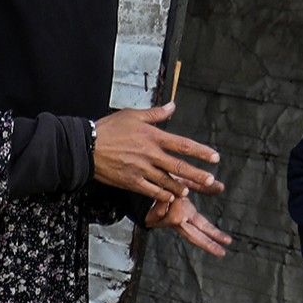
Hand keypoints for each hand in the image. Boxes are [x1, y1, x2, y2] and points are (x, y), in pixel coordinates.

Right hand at [91, 104, 222, 201]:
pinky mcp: (131, 181)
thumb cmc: (109, 128)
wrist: (87, 146)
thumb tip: (173, 106)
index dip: (200, 151)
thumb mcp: (133, 115)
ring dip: (180, 187)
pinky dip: (162, 195)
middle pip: (178, 166)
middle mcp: (150, 154)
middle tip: (211, 181)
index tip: (214, 157)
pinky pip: (151, 191)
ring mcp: (141, 170)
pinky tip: (170, 197)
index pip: (182, 144)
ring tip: (190, 191)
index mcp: (153, 137)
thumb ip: (156, 113)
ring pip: (166, 181)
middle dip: (197, 174)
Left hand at [148, 190, 229, 256]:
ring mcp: (165, 220)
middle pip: (194, 235)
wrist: (145, 184)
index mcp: (187, 215)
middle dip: (207, 243)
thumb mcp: (186, 184)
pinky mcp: (152, 218)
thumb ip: (203, 187)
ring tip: (172, 196)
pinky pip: (160, 210)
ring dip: (177, 204)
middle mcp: (178, 220)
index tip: (228, 243)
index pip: (203, 228)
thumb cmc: (165, 185)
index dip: (215, 236)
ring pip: (176, 217)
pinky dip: (161, 204)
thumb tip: (221, 188)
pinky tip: (166, 200)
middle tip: (221, 253)